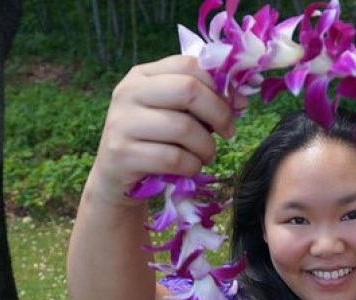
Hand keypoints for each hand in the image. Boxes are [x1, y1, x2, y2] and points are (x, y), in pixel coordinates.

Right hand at [90, 55, 240, 205]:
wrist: (116, 178)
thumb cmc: (153, 142)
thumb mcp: (171, 113)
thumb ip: (199, 100)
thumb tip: (239, 99)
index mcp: (142, 75)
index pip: (188, 65)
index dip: (219, 86)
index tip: (235, 106)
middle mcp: (128, 92)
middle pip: (188, 90)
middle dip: (218, 113)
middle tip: (227, 132)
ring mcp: (122, 122)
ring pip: (183, 128)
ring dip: (206, 147)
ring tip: (206, 156)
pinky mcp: (122, 153)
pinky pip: (173, 158)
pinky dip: (191, 166)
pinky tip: (190, 169)